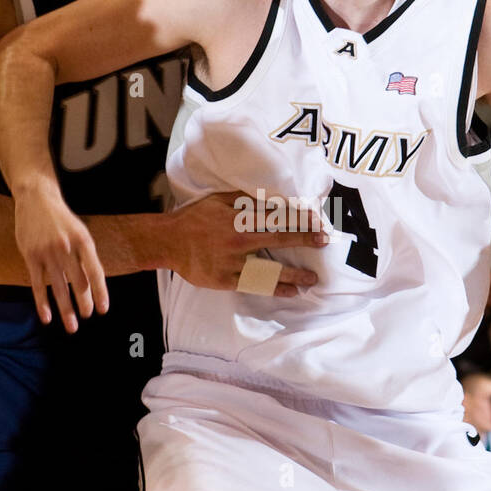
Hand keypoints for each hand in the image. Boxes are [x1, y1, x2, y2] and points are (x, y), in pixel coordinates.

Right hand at [14, 184, 108, 332]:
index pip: (95, 271)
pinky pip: (38, 284)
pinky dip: (42, 303)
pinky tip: (47, 317)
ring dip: (65, 309)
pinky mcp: (30, 256)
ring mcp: (47, 252)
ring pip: (59, 287)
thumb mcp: (80, 231)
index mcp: (83, 241)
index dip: (100, 292)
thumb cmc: (61, 219)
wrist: (36, 198)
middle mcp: (66, 247)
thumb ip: (85, 256)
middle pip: (78, 282)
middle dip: (83, 303)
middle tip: (86, 317)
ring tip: (72, 327)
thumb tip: (93, 285)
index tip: (103, 309)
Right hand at [163, 191, 327, 296]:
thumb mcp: (217, 201)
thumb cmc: (194, 218)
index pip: (275, 217)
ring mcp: (232, 263)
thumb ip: (244, 200)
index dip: (298, 219)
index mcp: (237, 219)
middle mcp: (238, 240)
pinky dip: (274, 288)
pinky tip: (290, 291)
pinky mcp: (225, 280)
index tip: (316, 221)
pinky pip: (254, 285)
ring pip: (269, 269)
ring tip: (312, 279)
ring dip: (293, 274)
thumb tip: (271, 199)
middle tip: (323, 242)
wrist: (167, 242)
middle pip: (278, 239)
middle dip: (303, 239)